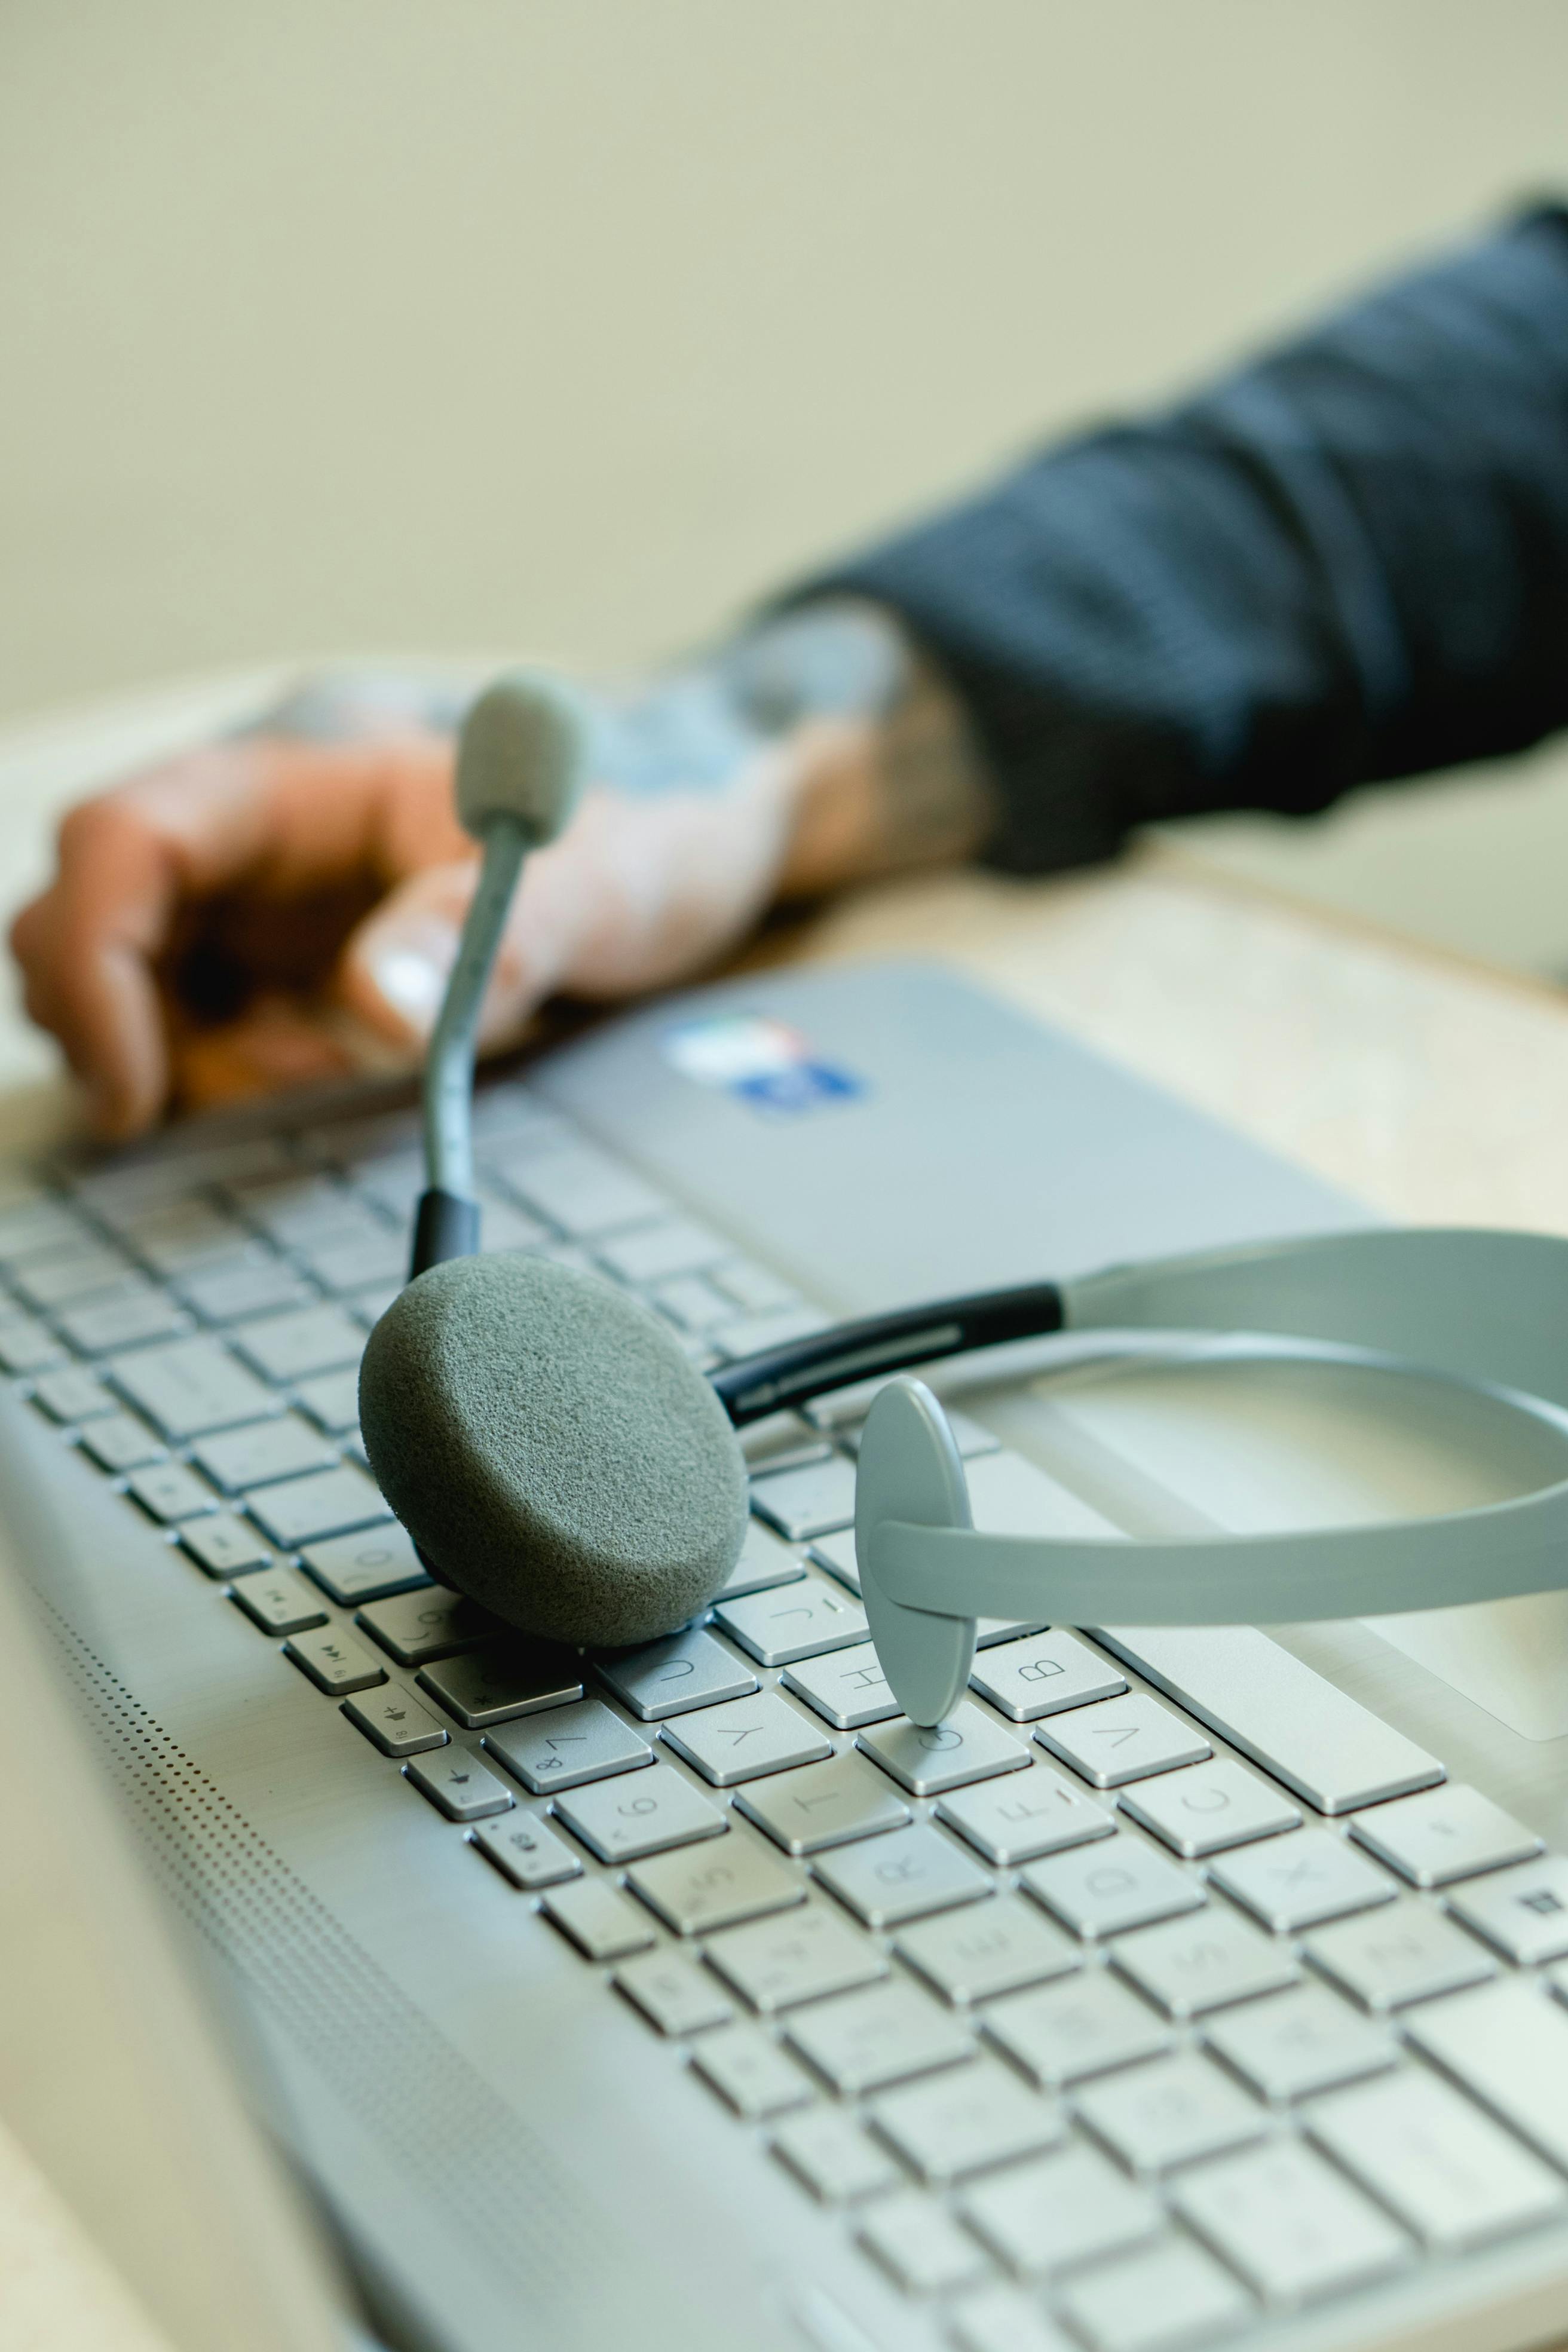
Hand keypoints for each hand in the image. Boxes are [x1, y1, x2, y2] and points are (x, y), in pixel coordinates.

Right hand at [11, 612, 990, 1139]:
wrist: (686, 854)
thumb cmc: (643, 836)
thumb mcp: (598, 882)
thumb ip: (493, 933)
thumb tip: (377, 1009)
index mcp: (300, 781)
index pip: (123, 838)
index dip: (94, 959)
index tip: (139, 1087)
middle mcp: (252, 840)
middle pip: (85, 919)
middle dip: (126, 1030)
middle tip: (249, 1101)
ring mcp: (254, 905)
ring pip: (126, 993)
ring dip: (191, 1067)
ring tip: (335, 1079)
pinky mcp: (274, 970)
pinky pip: (190, 1036)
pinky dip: (227, 1084)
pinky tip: (333, 1083)